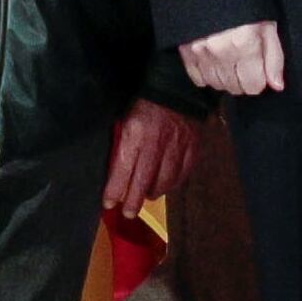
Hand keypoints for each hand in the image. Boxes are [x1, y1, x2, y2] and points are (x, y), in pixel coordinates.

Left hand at [103, 96, 199, 219]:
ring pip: (165, 180)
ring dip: (154, 192)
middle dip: (134, 201)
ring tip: (147, 196)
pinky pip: (183, 173)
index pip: (123, 169)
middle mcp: (157, 142)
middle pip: (144, 180)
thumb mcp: (126, 119)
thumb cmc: (145, 103)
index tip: (109, 203)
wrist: (177, 87)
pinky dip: (173, 183)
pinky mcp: (192, 147)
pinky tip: (166, 185)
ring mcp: (177, 146)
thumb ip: (122, 144)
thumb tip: (115, 172)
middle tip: (128, 213)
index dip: (115, 189)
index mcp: (135, 133)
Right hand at [182, 21, 285, 97]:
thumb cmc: (244, 4)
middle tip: (244, 60)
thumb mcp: (267, 25)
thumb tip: (276, 85)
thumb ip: (274, 57)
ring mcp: (200, 53)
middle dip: (243, 79)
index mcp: (244, 44)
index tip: (258, 69)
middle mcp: (221, 51)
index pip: (254, 86)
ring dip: (226, 77)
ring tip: (230, 58)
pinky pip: (198, 80)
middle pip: (235, 88)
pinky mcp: (186, 52)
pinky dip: (207, 75)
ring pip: (217, 85)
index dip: (259, 79)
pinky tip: (214, 61)